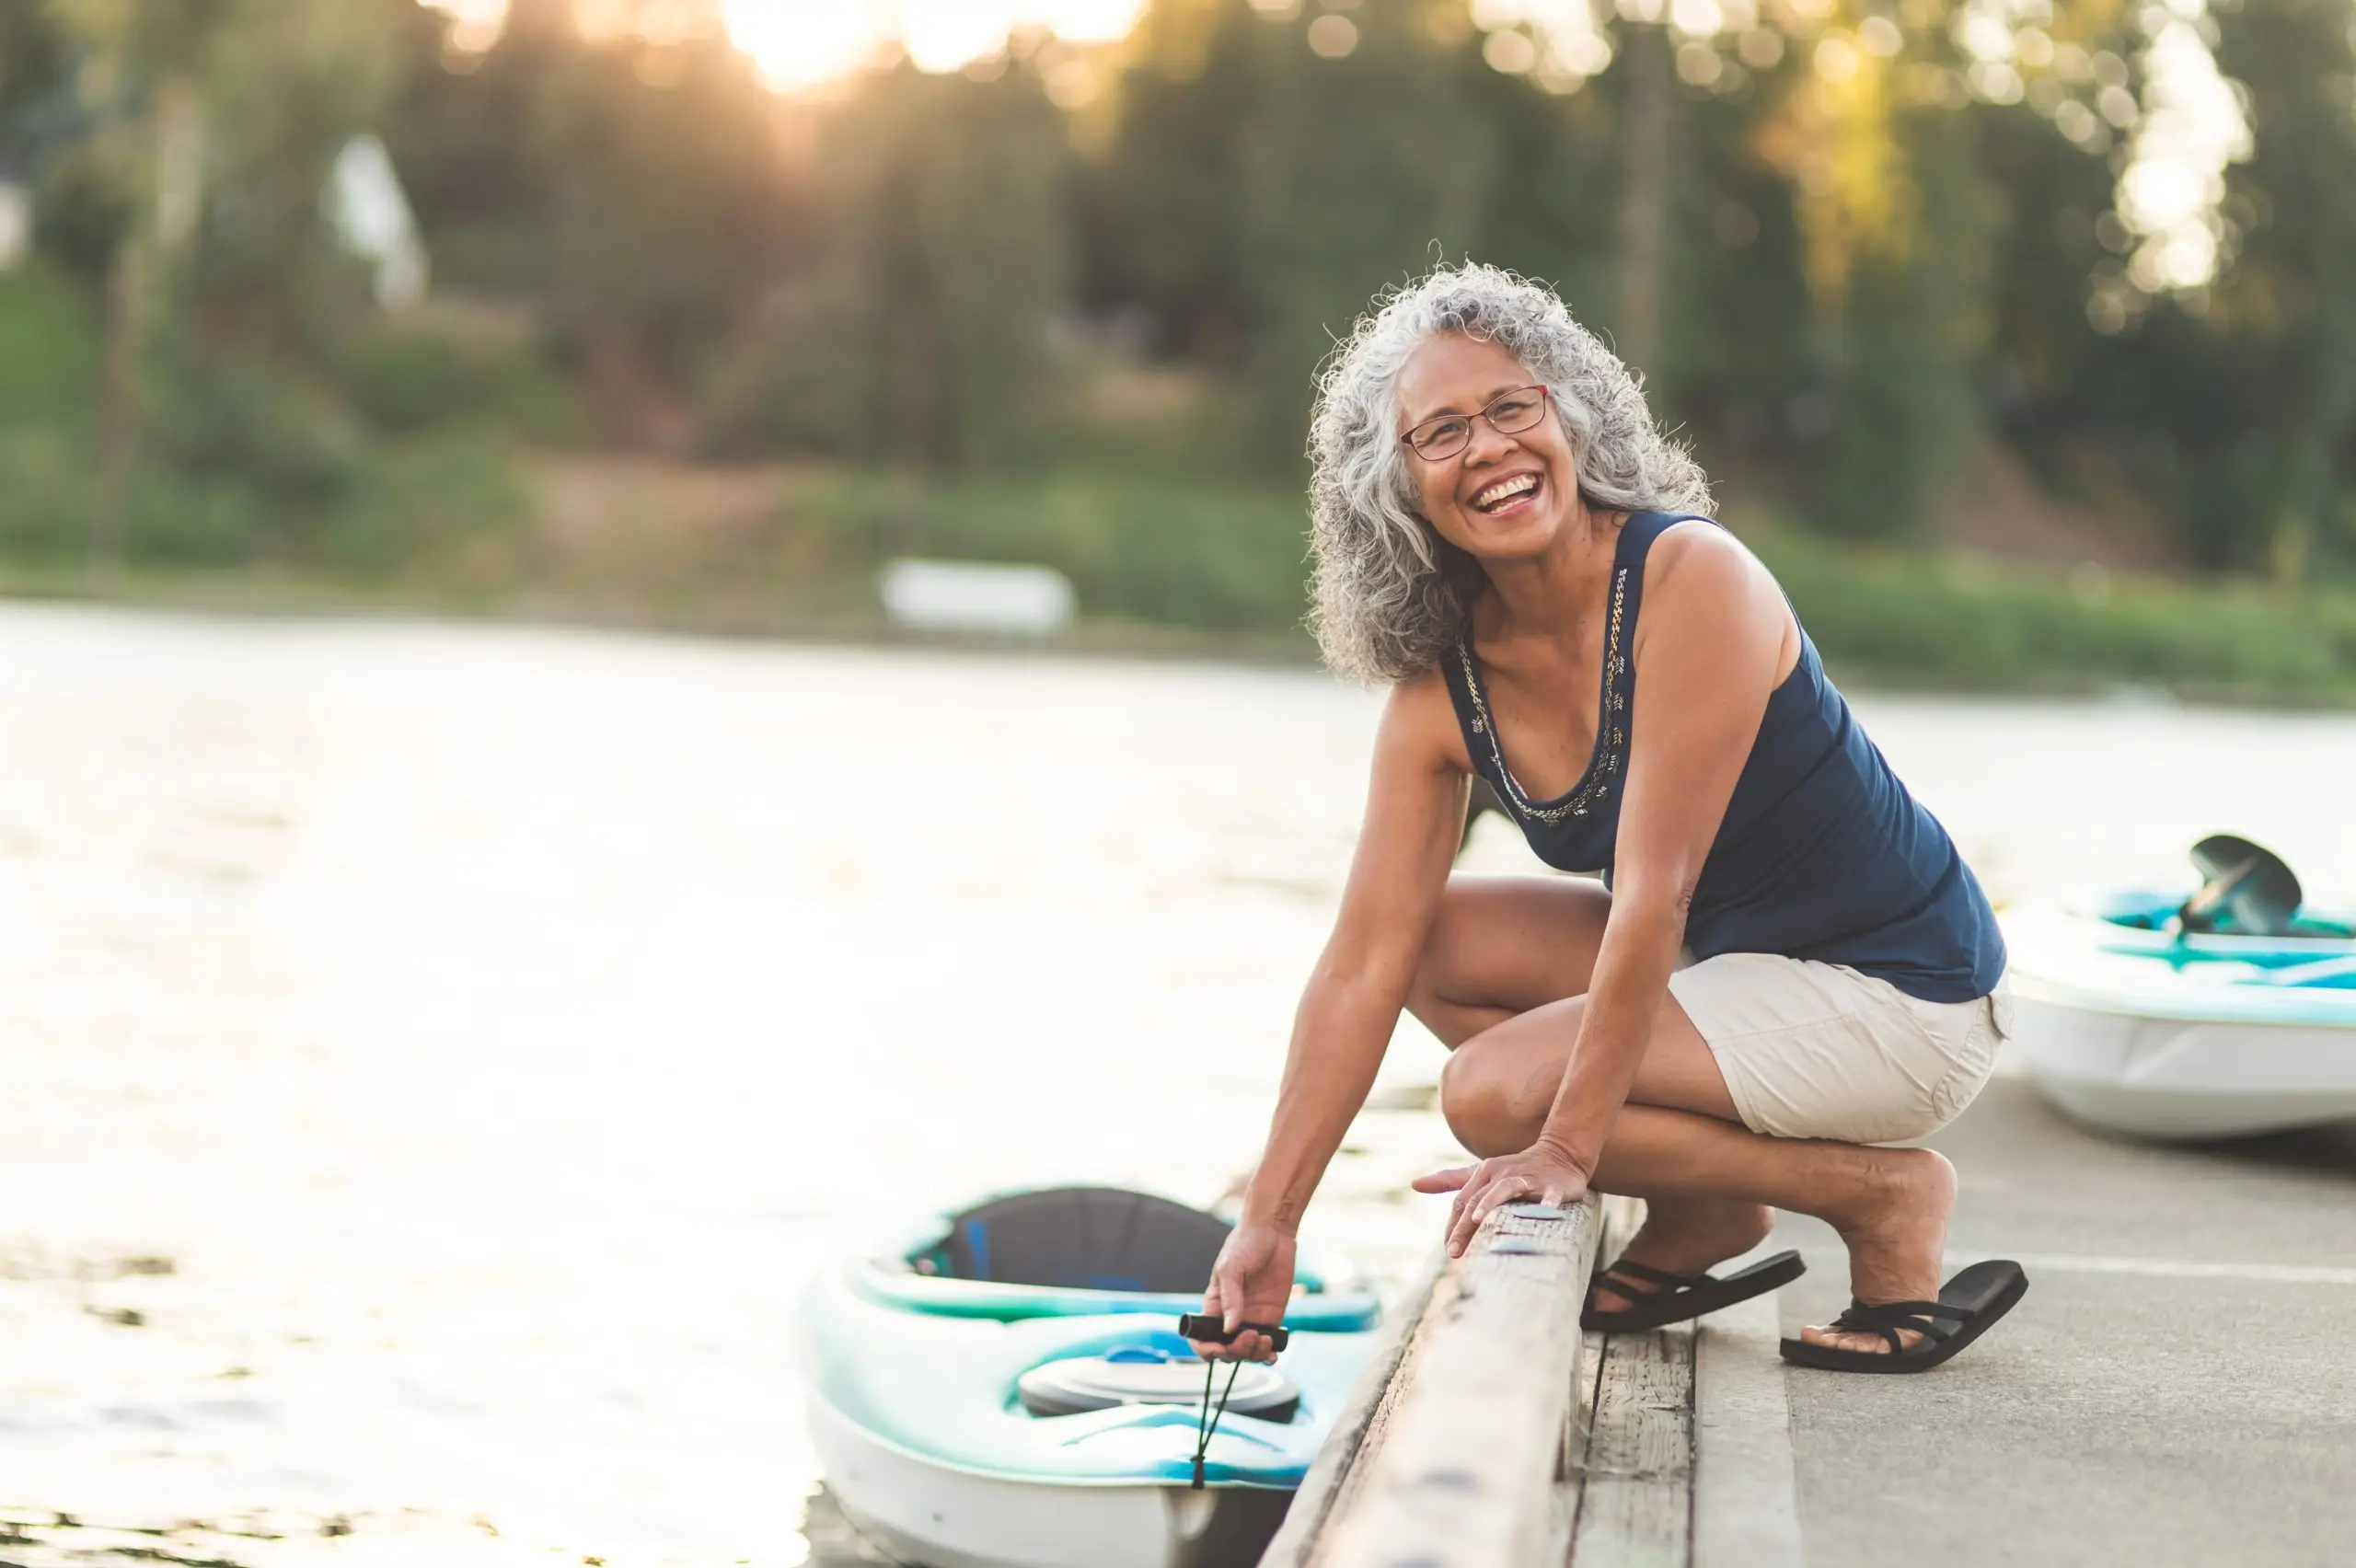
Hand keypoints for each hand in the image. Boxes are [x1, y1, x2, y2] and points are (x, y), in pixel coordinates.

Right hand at [1191, 1223, 1294, 1362]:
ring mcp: (1251, 1318)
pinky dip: (1269, 1354)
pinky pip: (1268, 1344)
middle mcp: (1230, 1317)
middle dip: (1236, 1351)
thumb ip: (1230, 1299)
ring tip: (1264, 1339)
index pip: (1202, 1337)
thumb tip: (1230, 1329)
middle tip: (1251, 1336)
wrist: (1273, 1232)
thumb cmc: (1245, 1244)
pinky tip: (1273, 1353)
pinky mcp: (1271, 1317)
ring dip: (1253, 1354)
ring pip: (1248, 1351)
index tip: (1220, 1348)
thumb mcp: (1231, 1268)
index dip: (1207, 1349)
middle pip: (1227, 1349)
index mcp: (1213, 1306)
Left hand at [1413, 1139, 1590, 1258]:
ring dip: (1491, 1203)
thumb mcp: (1480, 1173)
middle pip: (1477, 1200)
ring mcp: (1527, 1178)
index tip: (1448, 1250)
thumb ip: (1450, 1180)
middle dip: (1464, 1226)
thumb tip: (1415, 1184)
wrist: (1559, 1154)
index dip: (1453, 1225)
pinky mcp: (1552, 1185)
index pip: (1462, 1201)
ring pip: (1505, 1189)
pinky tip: (1546, 1210)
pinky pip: (1549, 1194)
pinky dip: (1547, 1202)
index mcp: (1484, 1173)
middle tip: (1453, 1252)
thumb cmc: (1514, 1169)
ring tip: (1478, 1220)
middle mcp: (1502, 1174)